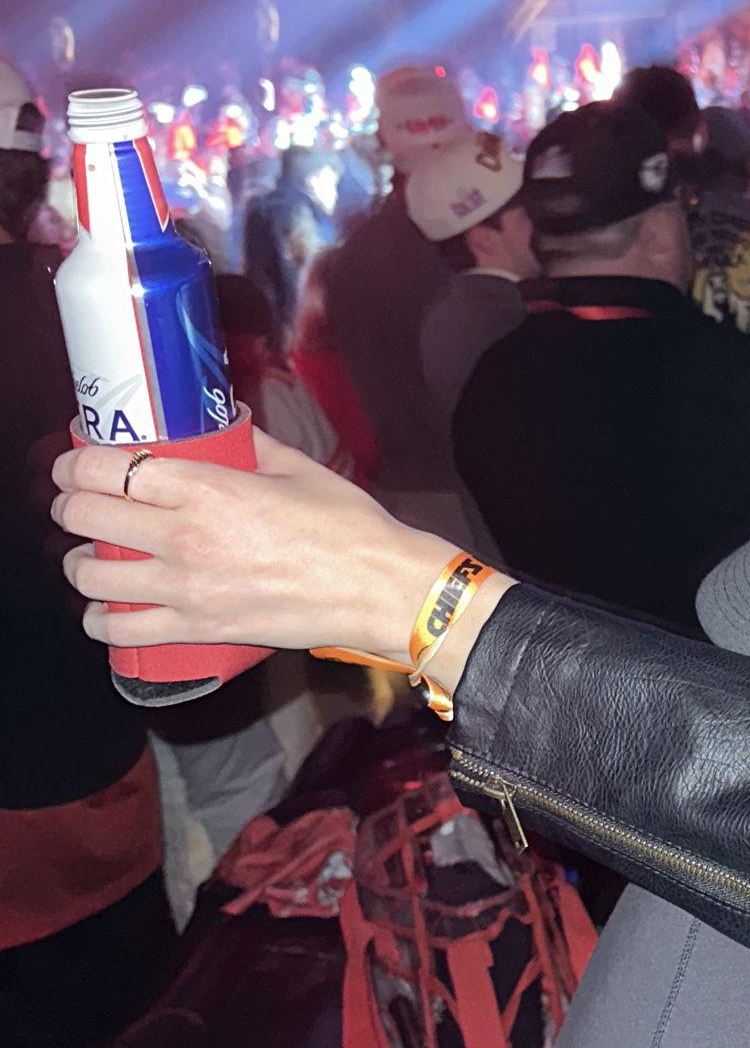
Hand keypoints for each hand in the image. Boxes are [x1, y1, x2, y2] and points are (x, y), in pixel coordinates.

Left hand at [51, 429, 457, 664]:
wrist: (379, 589)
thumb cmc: (349, 529)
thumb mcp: (298, 469)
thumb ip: (249, 442)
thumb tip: (225, 419)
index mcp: (209, 490)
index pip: (106, 468)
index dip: (77, 461)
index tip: (79, 462)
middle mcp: (186, 538)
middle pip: (85, 514)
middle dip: (72, 504)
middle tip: (82, 502)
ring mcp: (187, 588)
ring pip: (88, 574)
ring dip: (80, 561)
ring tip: (93, 557)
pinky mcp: (198, 628)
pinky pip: (118, 629)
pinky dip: (100, 620)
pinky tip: (107, 609)